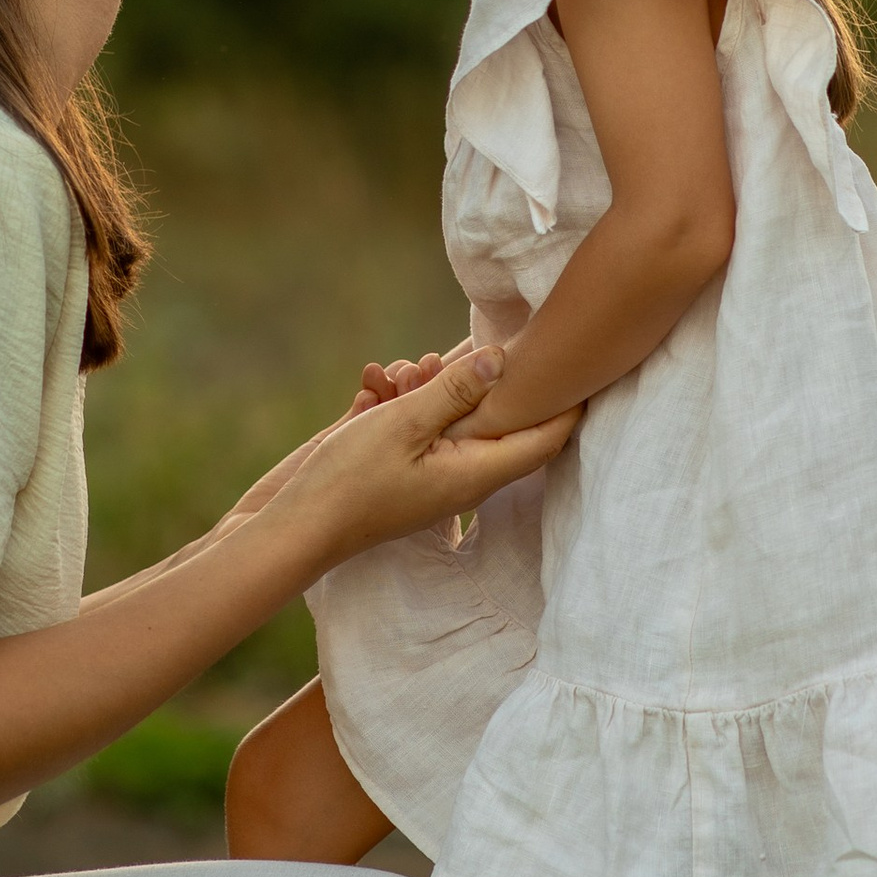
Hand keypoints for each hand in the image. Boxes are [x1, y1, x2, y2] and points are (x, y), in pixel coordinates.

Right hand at [271, 343, 573, 575]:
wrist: (295, 527)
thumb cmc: (350, 481)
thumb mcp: (404, 425)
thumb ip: (454, 391)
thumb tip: (503, 359)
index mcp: (477, 472)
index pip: (545, 438)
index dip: (568, 403)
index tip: (581, 364)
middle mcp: (463, 475)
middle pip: (500, 420)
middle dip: (485, 379)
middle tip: (471, 349)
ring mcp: (432, 472)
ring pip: (453, 415)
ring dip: (429, 384)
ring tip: (399, 370)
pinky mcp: (402, 465)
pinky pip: (418, 424)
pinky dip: (401, 399)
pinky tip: (372, 385)